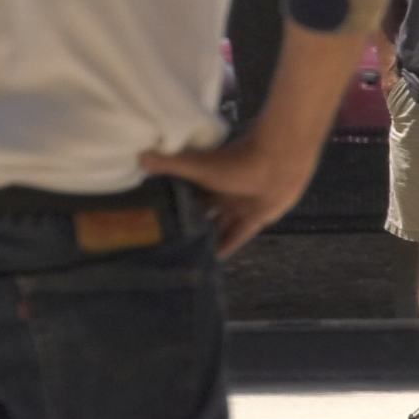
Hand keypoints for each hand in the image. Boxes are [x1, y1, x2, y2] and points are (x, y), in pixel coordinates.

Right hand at [141, 131, 323, 258]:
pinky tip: (212, 261)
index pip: (183, 194)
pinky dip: (225, 247)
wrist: (280, 160)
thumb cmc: (238, 160)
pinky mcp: (255, 218)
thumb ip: (171, 164)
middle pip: (199, 213)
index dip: (169, 206)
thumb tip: (139, 156)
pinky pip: (237, 236)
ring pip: (217, 227)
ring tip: (185, 257)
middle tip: (166, 245)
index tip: (152, 220)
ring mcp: (238, 205)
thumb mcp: (199, 166)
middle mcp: (220, 192)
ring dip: (205, 239)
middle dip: (186, 226)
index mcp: (205, 177)